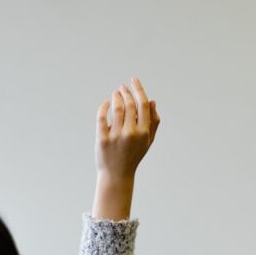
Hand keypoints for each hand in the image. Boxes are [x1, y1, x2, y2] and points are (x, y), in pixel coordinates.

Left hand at [92, 77, 159, 219]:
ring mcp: (116, 136)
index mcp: (144, 132)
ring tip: (115, 94)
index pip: (142, 105)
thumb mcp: (147, 141)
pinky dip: (104, 106)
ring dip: (115, 97)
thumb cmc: (134, 156)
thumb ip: (153, 122)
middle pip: (129, 104)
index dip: (138, 89)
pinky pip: (102, 117)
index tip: (133, 80)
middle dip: (125, 92)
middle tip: (122, 88)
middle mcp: (131, 133)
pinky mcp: (103, 139)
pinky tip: (106, 103)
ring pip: (116, 108)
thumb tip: (152, 101)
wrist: (117, 175)